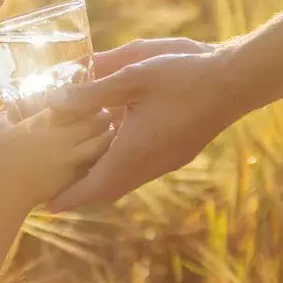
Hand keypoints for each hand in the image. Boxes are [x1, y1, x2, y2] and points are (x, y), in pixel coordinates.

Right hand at [0, 106, 115, 209]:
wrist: (5, 188)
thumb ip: (8, 113)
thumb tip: (10, 107)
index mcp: (48, 120)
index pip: (78, 103)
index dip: (87, 101)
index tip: (88, 101)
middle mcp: (64, 135)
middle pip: (97, 120)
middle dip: (103, 116)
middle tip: (104, 116)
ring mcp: (72, 156)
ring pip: (102, 141)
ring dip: (106, 136)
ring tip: (105, 134)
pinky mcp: (75, 175)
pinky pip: (95, 162)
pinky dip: (99, 157)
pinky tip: (96, 155)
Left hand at [46, 39, 246, 211]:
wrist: (235, 81)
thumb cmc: (182, 75)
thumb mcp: (131, 78)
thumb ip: (91, 92)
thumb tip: (52, 104)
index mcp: (135, 151)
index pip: (95, 187)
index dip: (70, 198)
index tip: (48, 207)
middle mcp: (151, 164)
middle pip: (110, 189)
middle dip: (83, 193)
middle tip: (60, 192)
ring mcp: (168, 161)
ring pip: (128, 180)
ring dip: (104, 179)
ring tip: (81, 172)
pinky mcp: (179, 152)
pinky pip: (143, 169)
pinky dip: (122, 167)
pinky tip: (116, 148)